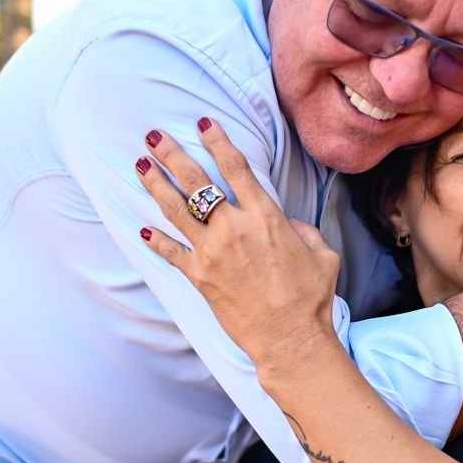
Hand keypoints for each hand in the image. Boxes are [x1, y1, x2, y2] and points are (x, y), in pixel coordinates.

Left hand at [136, 119, 339, 366]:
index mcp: (265, 217)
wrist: (289, 338)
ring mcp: (211, 252)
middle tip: (155, 136)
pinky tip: (142, 230)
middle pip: (196, 182)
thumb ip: (304, 230)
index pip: (236, 168)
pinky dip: (155, 240)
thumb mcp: (322, 254)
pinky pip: (170, 252)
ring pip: (175, 210)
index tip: (204, 123)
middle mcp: (233, 228)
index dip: (218, 141)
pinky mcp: (198, 276)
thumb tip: (290, 224)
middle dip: (173, 154)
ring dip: (155, 185)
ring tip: (140, 166)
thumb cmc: (311, 298)